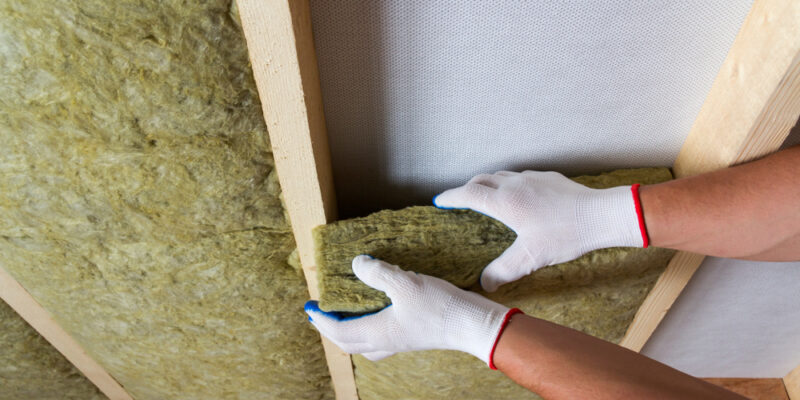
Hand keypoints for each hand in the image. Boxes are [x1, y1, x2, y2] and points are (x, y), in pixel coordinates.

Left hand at [304, 255, 516, 365]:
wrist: (473, 325)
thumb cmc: (441, 307)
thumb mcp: (406, 284)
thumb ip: (378, 273)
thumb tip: (357, 264)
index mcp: (378, 332)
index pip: (338, 330)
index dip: (321, 319)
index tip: (309, 307)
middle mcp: (386, 341)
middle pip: (348, 342)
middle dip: (331, 329)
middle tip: (321, 313)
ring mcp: (400, 342)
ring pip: (364, 344)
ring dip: (349, 331)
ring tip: (345, 314)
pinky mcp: (412, 337)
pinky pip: (381, 339)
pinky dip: (369, 329)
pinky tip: (377, 313)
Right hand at [434, 170, 645, 291]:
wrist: (600, 215)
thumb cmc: (565, 234)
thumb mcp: (531, 258)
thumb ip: (504, 271)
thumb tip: (485, 285)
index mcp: (505, 203)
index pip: (469, 194)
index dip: (451, 196)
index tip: (439, 200)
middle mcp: (514, 185)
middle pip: (481, 179)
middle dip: (467, 188)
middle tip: (460, 199)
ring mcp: (532, 178)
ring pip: (501, 175)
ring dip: (488, 184)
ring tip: (486, 197)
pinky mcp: (548, 178)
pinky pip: (521, 177)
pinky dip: (509, 184)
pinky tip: (519, 197)